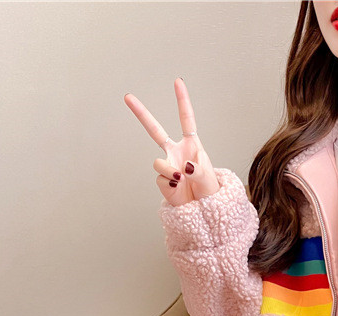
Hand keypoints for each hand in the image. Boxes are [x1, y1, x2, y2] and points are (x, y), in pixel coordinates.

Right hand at [124, 77, 219, 206]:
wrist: (202, 210)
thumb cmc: (210, 191)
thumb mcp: (210, 179)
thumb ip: (199, 171)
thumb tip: (185, 166)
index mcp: (191, 146)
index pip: (186, 120)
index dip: (182, 101)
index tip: (178, 82)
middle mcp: (176, 152)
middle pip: (155, 130)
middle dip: (141, 114)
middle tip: (127, 97)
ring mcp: (168, 165)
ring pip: (158, 162)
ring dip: (168, 170)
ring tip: (180, 179)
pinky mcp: (163, 180)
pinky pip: (161, 178)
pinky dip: (170, 183)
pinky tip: (178, 187)